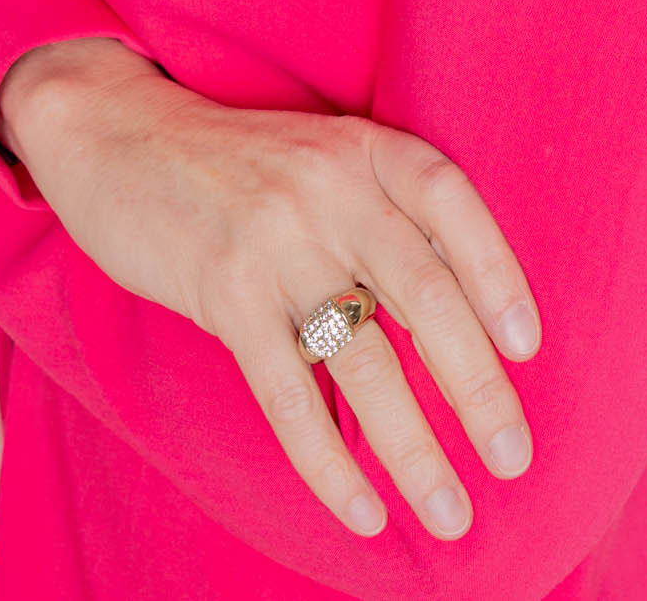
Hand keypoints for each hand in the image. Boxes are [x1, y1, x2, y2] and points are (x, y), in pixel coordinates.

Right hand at [0, 37, 542, 544]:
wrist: (117, 133)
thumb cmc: (237, 163)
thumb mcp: (319, 158)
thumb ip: (381, 215)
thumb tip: (465, 324)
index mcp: (362, 147)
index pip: (451, 204)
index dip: (498, 273)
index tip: (528, 348)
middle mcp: (327, 185)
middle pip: (423, 292)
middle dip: (477, 387)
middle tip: (514, 459)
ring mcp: (273, 237)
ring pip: (363, 358)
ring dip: (414, 447)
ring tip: (453, 512)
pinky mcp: (222, 290)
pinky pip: (289, 394)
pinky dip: (330, 462)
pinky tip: (363, 510)